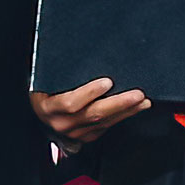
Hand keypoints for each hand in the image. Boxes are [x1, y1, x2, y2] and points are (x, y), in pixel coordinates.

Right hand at [30, 78, 150, 149]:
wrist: (41, 110)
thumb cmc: (43, 89)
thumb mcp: (44, 79)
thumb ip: (60, 70)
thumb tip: (82, 48)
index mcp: (49, 107)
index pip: (71, 103)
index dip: (90, 93)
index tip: (108, 82)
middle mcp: (61, 123)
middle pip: (94, 114)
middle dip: (119, 104)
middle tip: (137, 94)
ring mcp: (75, 132)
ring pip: (104, 122)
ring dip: (127, 111)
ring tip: (143, 100)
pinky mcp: (86, 136)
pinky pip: (107, 127)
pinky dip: (123, 116)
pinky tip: (136, 108)